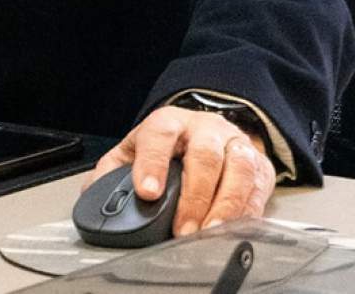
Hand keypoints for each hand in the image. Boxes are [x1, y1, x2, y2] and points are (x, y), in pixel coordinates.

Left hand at [85, 105, 275, 236]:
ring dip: (224, 206)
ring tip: (209, 233)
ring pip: (238, 169)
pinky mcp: (259, 165)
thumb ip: (113, 171)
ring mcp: (234, 144)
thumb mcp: (135, 150)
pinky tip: (232, 229)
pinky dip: (246, 212)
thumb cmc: (168, 145)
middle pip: (204, 154)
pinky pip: (258, 188)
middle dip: (193, 196)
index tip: (147, 192)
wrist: (208, 132)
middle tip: (182, 229)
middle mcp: (204, 128)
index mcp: (168, 121)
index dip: (153, 163)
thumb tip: (95, 194)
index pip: (159, 135)